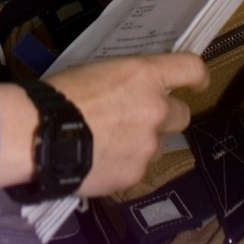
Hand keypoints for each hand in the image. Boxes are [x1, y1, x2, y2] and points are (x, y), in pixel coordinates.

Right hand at [0, 53, 208, 198]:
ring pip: (158, 144)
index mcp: (145, 76)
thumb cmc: (64, 93)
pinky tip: (102, 159)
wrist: (44, 134)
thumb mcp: (97, 70)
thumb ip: (125, 81)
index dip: (198, 75)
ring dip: (143, 141)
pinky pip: (139, 166)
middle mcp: (155, 109)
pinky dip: (126, 163)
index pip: (190, 69)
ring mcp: (148, 145)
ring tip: (111, 141)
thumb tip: (129, 91)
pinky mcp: (136, 173)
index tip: (198, 82)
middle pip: (182, 114)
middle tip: (141, 117)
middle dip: (165, 115)